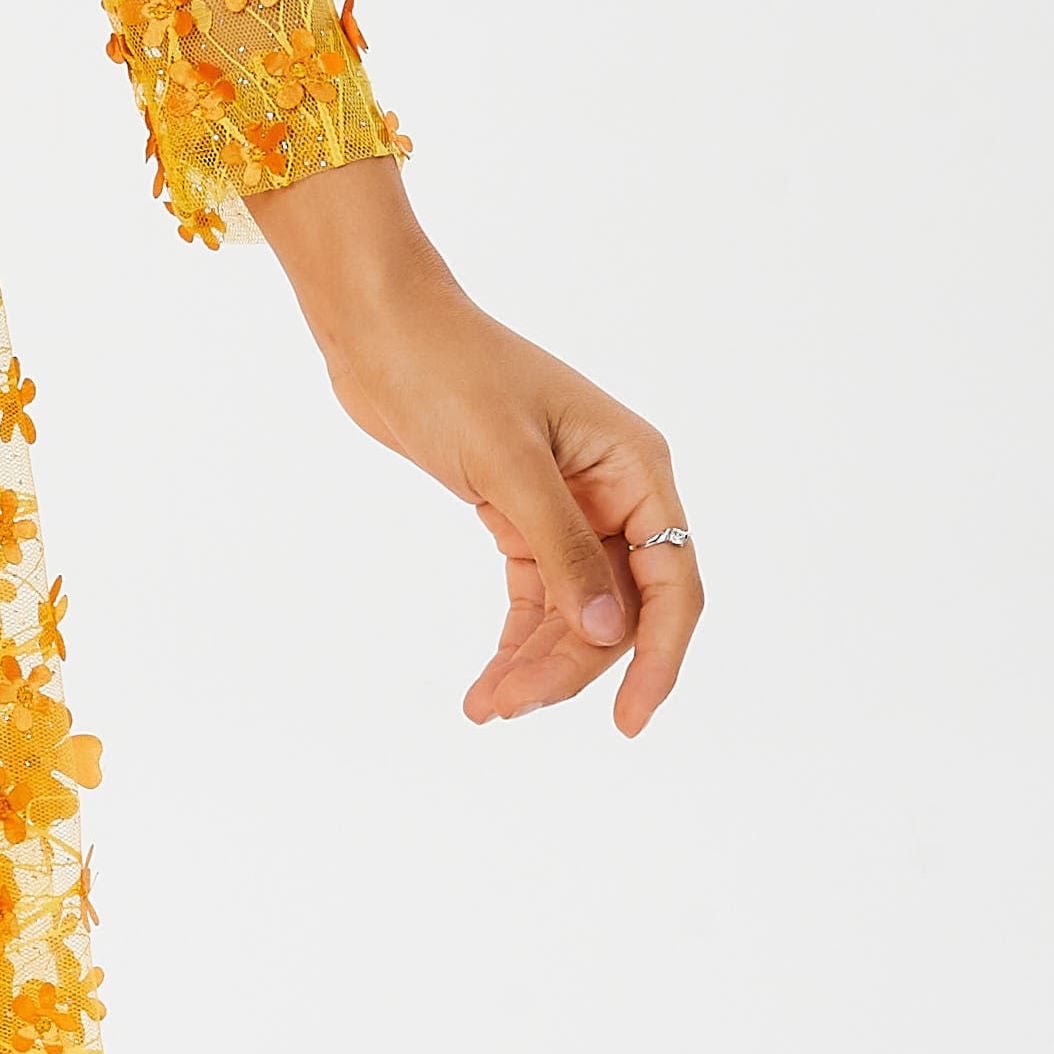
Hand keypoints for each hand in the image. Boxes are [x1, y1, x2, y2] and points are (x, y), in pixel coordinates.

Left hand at [246, 161, 702, 734]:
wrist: (380, 330)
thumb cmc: (448, 372)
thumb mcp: (508, 461)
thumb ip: (561, 549)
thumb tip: (607, 633)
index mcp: (636, 467)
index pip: (672, 582)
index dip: (659, 657)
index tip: (629, 723)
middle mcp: (615, 491)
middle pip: (619, 609)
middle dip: (571, 667)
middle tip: (506, 708)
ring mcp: (570, 506)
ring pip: (576, 612)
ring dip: (537, 664)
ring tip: (485, 707)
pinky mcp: (520, 517)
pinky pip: (537, 597)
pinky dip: (517, 642)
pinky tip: (486, 684)